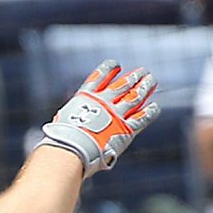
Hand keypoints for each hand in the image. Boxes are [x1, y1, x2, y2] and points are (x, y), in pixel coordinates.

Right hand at [39, 62, 158, 177]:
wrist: (72, 148)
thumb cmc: (61, 139)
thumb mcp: (63, 122)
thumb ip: (70, 119)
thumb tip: (57, 127)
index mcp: (86, 97)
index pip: (100, 76)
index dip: (109, 69)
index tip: (116, 64)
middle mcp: (104, 102)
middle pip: (123, 84)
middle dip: (133, 77)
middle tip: (142, 72)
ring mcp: (116, 114)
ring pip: (135, 96)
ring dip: (145, 87)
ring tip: (151, 80)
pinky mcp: (126, 129)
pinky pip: (142, 117)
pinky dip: (149, 111)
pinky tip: (154, 107)